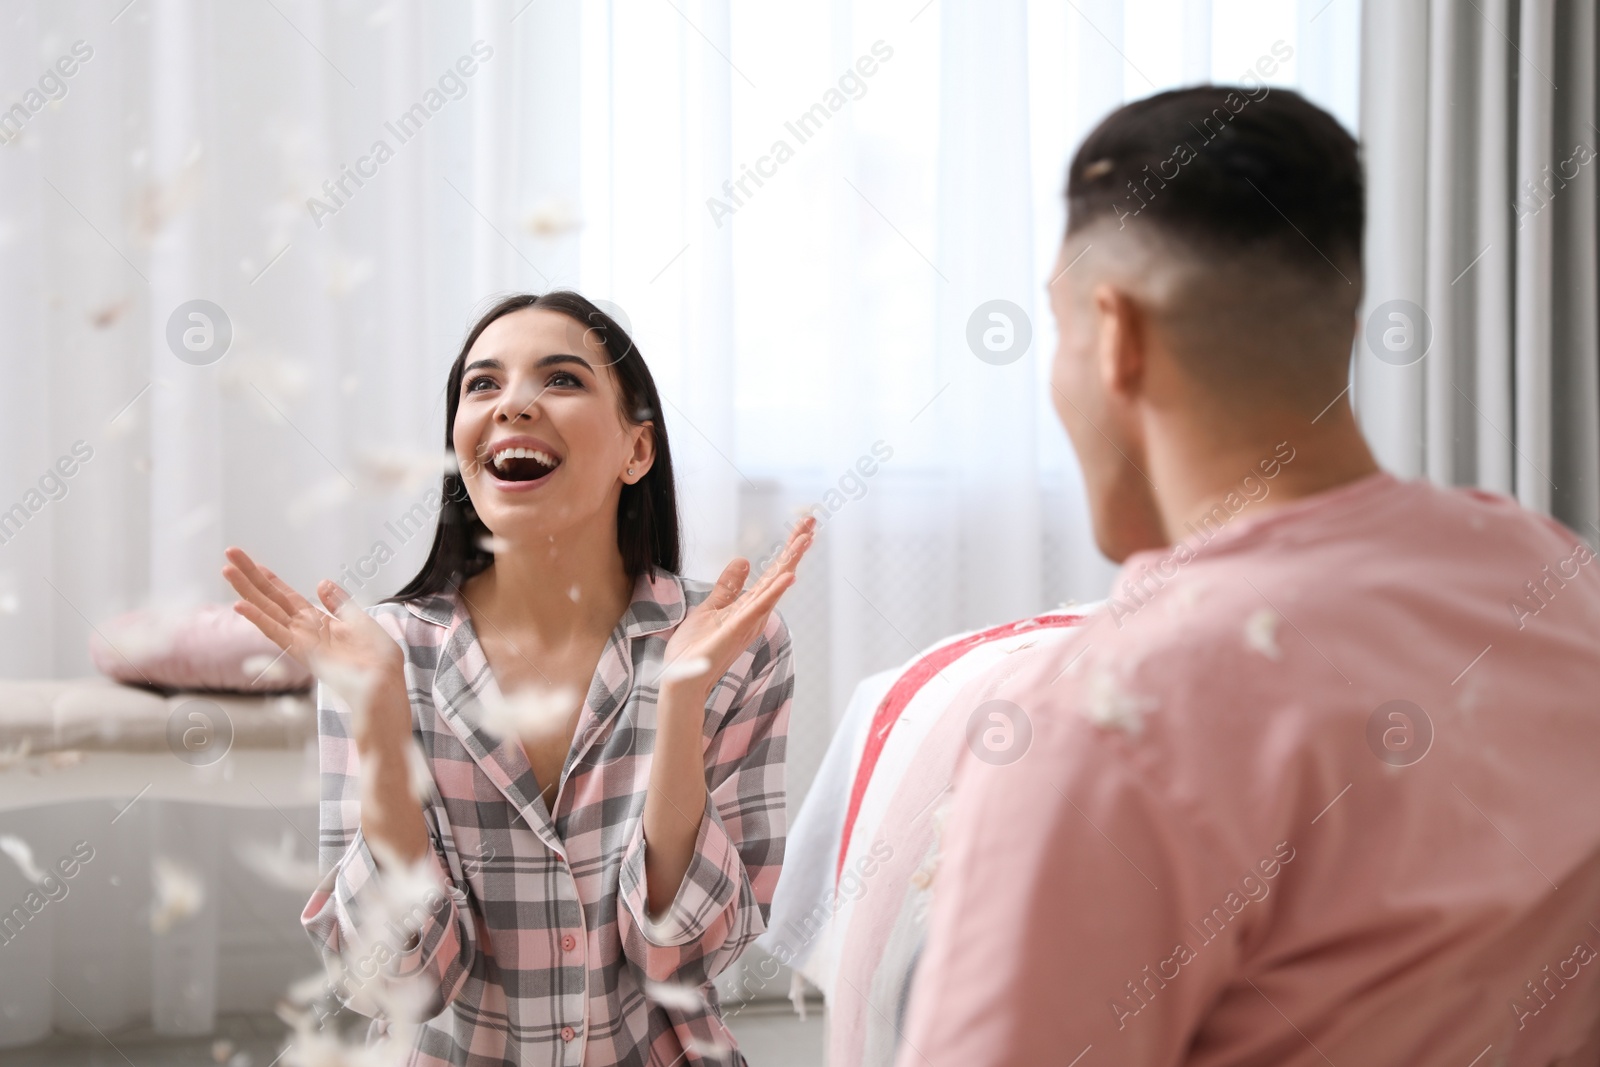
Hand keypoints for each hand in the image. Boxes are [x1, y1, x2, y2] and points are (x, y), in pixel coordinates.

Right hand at [221, 546, 404, 729]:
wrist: (384, 683)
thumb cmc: (376, 658)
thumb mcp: (360, 620)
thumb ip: (339, 603)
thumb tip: (321, 582)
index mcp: (318, 622)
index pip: (287, 596)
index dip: (270, 578)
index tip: (252, 562)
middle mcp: (303, 630)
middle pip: (271, 597)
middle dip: (250, 576)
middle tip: (229, 552)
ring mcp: (299, 641)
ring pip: (267, 610)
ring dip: (246, 590)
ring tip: (226, 569)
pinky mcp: (301, 652)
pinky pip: (275, 632)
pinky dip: (258, 619)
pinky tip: (240, 605)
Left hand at [659, 516, 815, 698]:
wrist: (681, 679)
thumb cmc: (697, 648)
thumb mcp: (711, 607)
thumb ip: (728, 586)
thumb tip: (743, 559)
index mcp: (749, 606)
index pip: (773, 573)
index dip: (787, 550)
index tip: (802, 526)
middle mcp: (755, 614)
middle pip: (780, 576)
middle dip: (794, 548)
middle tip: (811, 521)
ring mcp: (748, 622)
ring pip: (774, 587)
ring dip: (790, 563)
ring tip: (806, 539)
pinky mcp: (736, 631)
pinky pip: (758, 608)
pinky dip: (774, 592)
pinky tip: (788, 576)